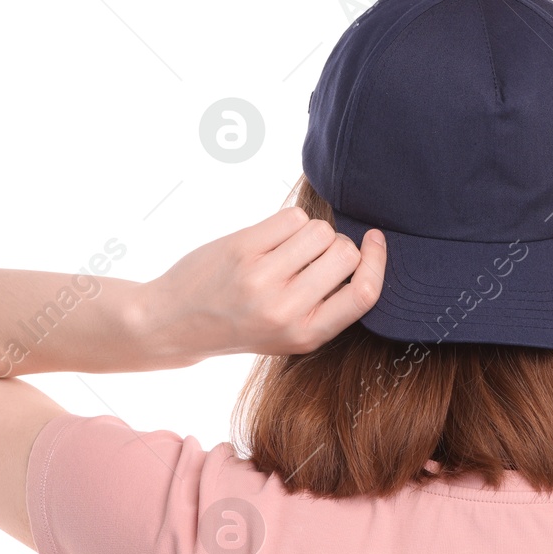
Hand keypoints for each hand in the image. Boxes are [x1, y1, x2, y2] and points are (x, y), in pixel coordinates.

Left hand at [141, 206, 385, 361]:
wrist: (175, 323)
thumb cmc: (238, 324)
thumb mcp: (288, 334)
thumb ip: (325, 304)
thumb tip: (364, 252)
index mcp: (306, 335)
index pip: (364, 293)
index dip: (377, 261)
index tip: (375, 241)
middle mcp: (287, 310)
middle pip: (345, 253)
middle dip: (337, 245)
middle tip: (310, 257)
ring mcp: (264, 278)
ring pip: (320, 231)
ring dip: (310, 232)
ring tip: (285, 250)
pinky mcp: (243, 251)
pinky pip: (292, 218)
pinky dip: (287, 222)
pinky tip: (268, 240)